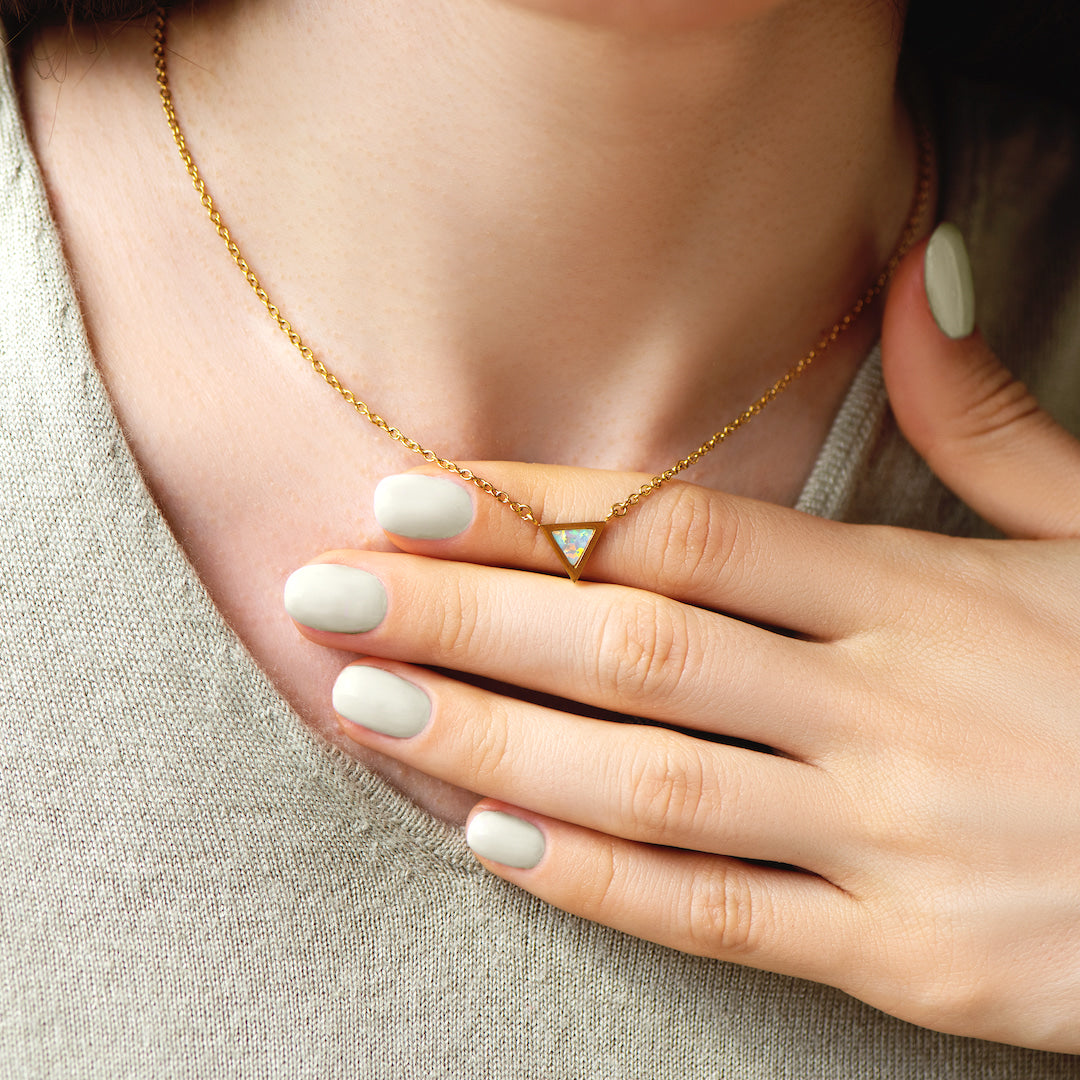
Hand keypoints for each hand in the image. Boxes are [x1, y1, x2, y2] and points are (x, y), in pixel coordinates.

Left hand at [284, 234, 1079, 1052]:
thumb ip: (986, 416)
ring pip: (648, 783)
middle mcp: (888, 708)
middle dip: (463, 619)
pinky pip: (718, 916)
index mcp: (921, 594)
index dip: (536, 515)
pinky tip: (491, 840)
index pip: (683, 533)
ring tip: (363, 707)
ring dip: (490, 742)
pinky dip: (597, 880)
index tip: (411, 499)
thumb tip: (913, 272)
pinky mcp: (905, 959)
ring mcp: (892, 840)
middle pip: (632, 649)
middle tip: (325, 596)